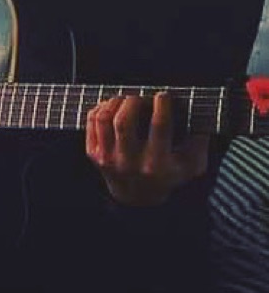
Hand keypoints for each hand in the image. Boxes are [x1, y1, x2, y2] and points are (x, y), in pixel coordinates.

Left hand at [85, 92, 209, 205]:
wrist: (137, 197)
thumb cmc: (167, 175)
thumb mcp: (192, 165)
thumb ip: (199, 142)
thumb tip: (200, 115)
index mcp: (157, 165)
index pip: (159, 128)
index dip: (162, 106)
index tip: (164, 95)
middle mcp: (130, 163)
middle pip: (124, 122)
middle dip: (133, 101)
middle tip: (141, 97)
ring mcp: (109, 159)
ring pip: (105, 120)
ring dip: (115, 102)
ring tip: (126, 99)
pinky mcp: (94, 155)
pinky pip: (92, 123)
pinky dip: (100, 108)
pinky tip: (111, 106)